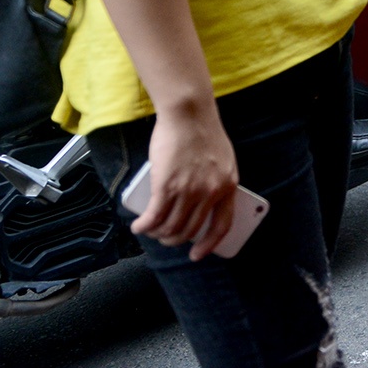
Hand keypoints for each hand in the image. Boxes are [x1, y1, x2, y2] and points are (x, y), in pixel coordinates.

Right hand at [131, 97, 239, 260]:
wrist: (189, 113)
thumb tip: (201, 204)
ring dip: (158, 233)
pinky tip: (139, 225)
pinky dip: (145, 225)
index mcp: (228, 186)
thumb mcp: (222, 160)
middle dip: (175, 239)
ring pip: (171, 227)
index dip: (209, 243)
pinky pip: (154, 216)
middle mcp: (210, 192)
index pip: (222, 225)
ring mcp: (189, 190)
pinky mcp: (167, 185)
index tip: (198, 254)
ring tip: (150, 229)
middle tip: (165, 237)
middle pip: (191, 229)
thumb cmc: (202, 131)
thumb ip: (215, 182)